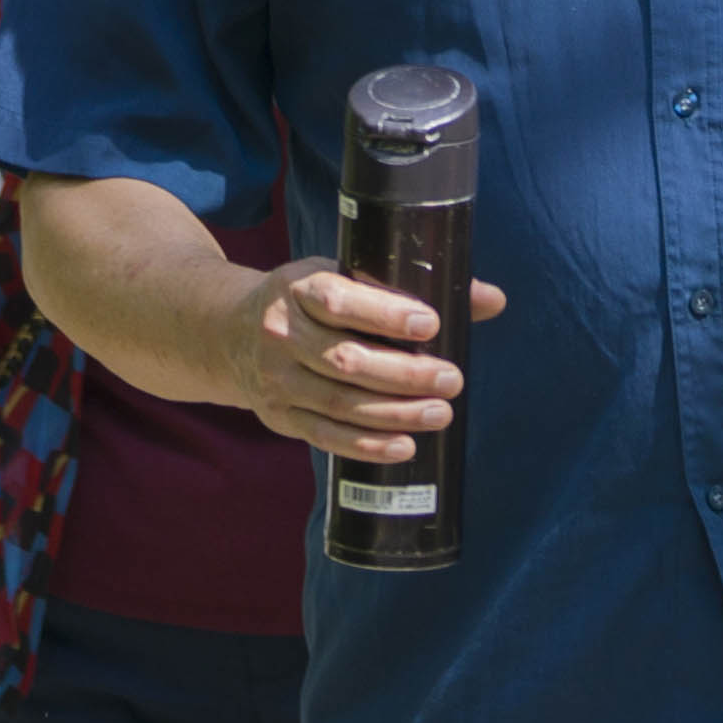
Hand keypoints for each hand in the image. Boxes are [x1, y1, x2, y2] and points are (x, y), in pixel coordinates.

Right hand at [243, 256, 505, 461]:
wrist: (229, 333)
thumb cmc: (310, 301)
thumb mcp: (345, 276)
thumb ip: (412, 288)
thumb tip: (493, 299)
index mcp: (299, 287)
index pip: (339, 300)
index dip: (385, 314)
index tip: (431, 324)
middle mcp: (282, 333)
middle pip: (346, 360)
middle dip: (405, 374)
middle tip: (452, 379)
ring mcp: (276, 379)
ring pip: (340, 403)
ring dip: (395, 414)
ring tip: (441, 413)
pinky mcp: (279, 416)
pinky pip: (325, 436)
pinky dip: (366, 446)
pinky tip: (405, 446)